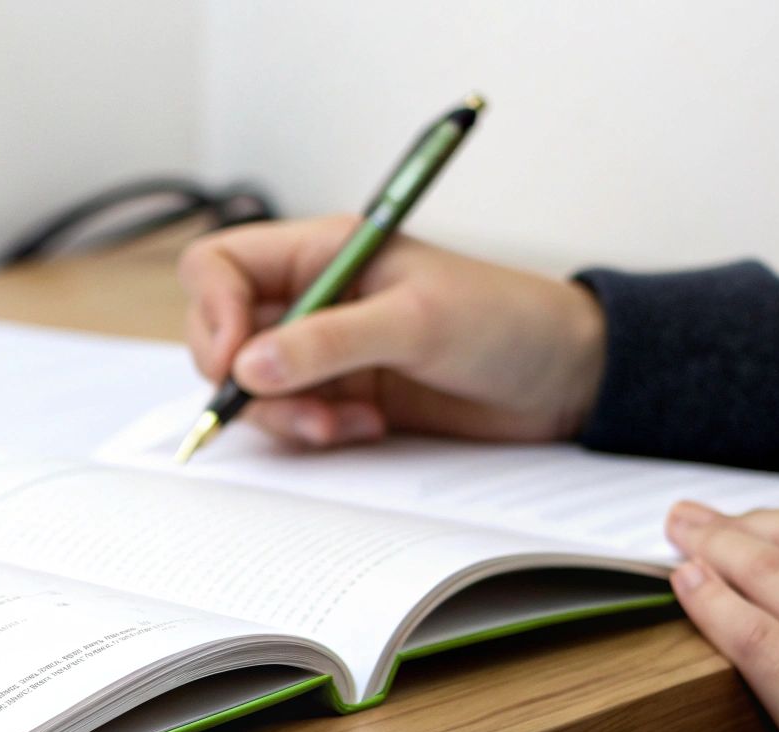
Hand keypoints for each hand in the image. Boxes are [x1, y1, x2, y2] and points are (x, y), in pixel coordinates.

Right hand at [176, 216, 607, 446]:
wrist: (564, 378)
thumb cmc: (505, 322)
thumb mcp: (417, 323)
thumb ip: (329, 344)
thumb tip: (249, 366)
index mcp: (322, 251)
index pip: (221, 267)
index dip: (213, 310)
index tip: (240, 358)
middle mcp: (312, 296)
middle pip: (222, 332)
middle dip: (241, 376)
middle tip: (286, 402)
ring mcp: (324, 350)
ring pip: (252, 385)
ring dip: (283, 414)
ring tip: (341, 424)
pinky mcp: (343, 394)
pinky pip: (291, 418)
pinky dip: (313, 432)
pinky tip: (363, 427)